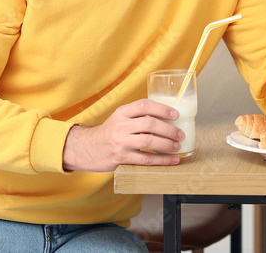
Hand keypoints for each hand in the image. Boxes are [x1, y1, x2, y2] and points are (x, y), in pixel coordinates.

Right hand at [62, 99, 184, 171]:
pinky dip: (161, 160)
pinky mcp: (121, 157)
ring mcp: (120, 142)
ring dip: (167, 144)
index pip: (144, 105)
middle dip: (169, 129)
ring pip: (149, 141)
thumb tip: (167, 116)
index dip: (162, 109)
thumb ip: (137, 116)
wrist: (85, 149)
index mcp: (122, 112)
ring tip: (178, 146)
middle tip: (180, 134)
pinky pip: (145, 159)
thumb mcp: (119, 118)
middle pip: (150, 124)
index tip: (175, 114)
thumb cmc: (109, 132)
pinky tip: (172, 160)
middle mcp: (120, 125)